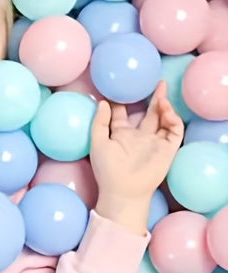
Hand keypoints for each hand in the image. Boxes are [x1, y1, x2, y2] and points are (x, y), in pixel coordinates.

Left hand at [89, 80, 184, 234]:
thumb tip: (104, 102)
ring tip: (161, 92)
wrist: (123, 191)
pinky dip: (172, 118)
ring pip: (162, 119)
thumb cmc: (107, 170)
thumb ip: (99, 123)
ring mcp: (153, 142)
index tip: (121, 87)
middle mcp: (138, 137)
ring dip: (163, 105)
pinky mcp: (167, 148)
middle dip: (152, 98)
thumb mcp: (97, 143)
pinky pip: (174, 130)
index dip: (122, 101)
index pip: (122, 114)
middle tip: (155, 81)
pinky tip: (165, 109)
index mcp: (120, 135)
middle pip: (147, 113)